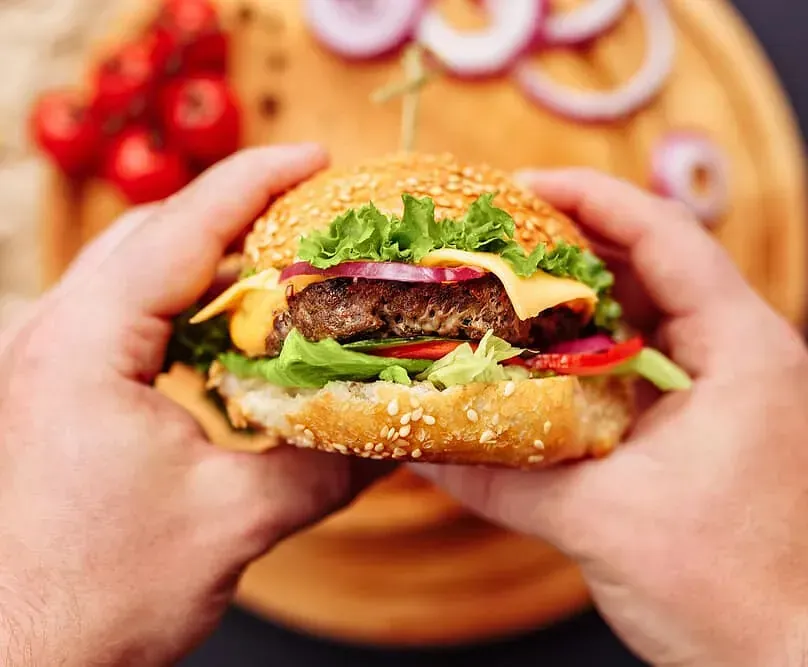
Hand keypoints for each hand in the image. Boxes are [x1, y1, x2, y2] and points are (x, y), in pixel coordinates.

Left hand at [0, 145, 382, 666]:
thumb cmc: (97, 596)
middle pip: (151, 235)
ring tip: (285, 261)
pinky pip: (127, 316)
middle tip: (311, 208)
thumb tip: (396, 435)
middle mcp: (51, 337)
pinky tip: (233, 328)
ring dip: (211, 259)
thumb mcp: (232, 524)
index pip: (179, 231)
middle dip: (235, 210)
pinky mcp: (58, 390)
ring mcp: (46, 362)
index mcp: (84, 348)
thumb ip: (323, 468)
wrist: (18, 658)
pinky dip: (186, 304)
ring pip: (135, 272)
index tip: (314, 156)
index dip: (253, 182)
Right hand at [415, 170, 807, 666]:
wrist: (786, 663)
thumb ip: (500, 481)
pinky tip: (538, 350)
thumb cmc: (724, 595)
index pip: (667, 238)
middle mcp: (742, 354)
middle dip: (575, 238)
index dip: (593, 198)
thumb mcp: (598, 523)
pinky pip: (643, 357)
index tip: (523, 185)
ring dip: (580, 291)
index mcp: (742, 353)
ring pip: (648, 309)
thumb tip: (419, 449)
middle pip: (654, 261)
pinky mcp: (707, 419)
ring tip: (508, 278)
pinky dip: (590, 344)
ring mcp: (729, 386)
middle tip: (499, 230)